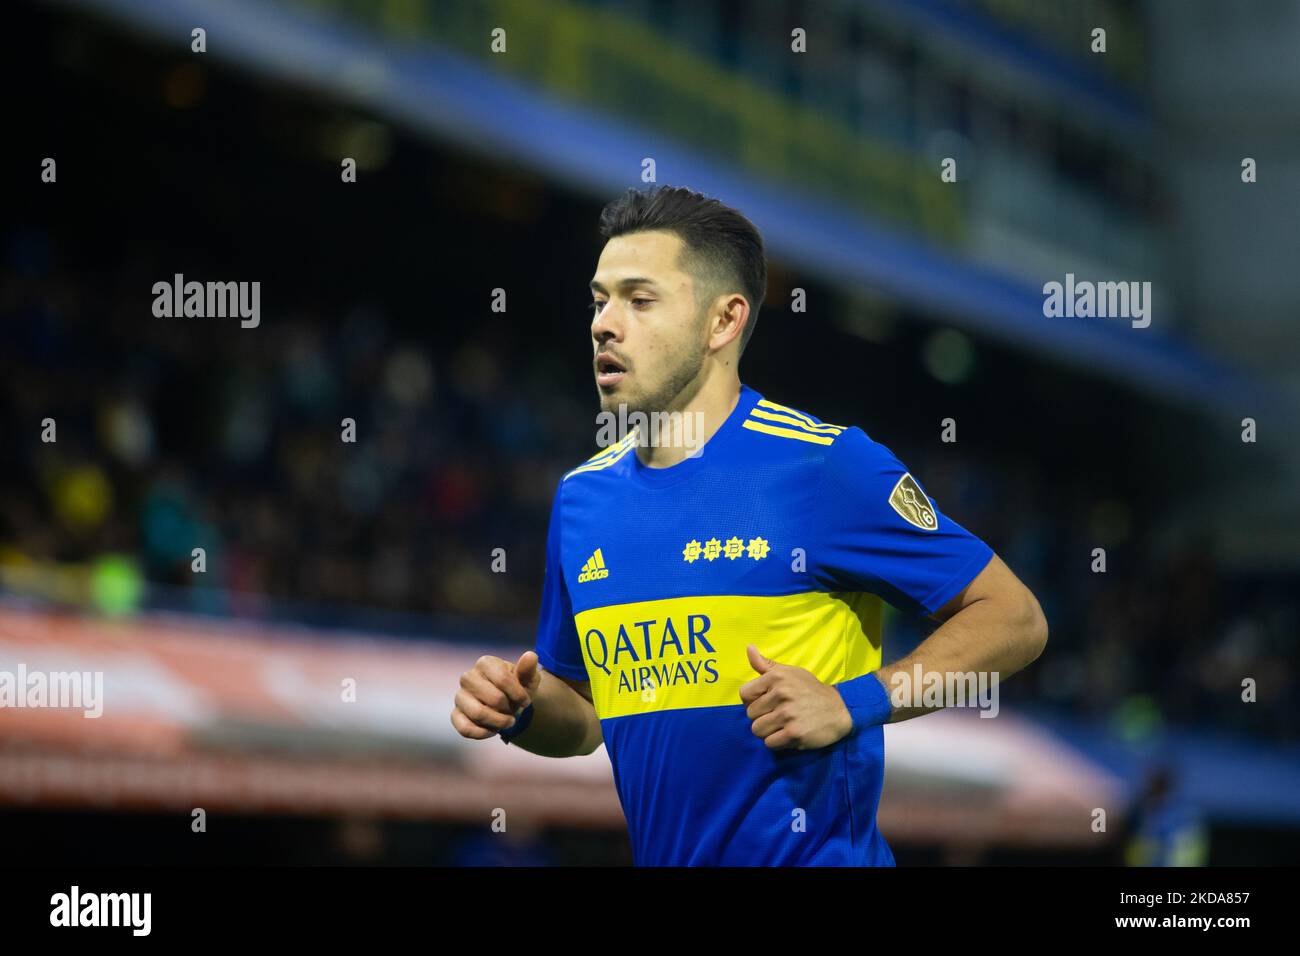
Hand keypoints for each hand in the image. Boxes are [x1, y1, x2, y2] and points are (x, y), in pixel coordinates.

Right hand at [451, 650, 540, 739]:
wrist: (508, 703)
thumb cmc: (518, 688)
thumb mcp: (528, 679)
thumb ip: (528, 669)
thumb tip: (530, 656)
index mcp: (485, 663)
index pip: (503, 679)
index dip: (518, 695)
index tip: (526, 701)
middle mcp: (468, 677)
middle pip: (493, 698)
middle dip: (509, 709)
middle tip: (514, 711)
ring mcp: (460, 696)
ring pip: (478, 714)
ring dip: (498, 723)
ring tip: (507, 722)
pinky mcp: (455, 714)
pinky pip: (465, 728)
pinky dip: (483, 733)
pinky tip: (493, 731)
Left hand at [739, 644, 853, 749]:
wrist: (840, 710)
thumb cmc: (811, 690)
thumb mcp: (790, 672)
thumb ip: (766, 664)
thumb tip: (749, 648)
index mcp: (776, 677)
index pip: (744, 694)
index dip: (752, 701)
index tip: (766, 703)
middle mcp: (781, 694)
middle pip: (750, 714)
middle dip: (762, 717)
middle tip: (778, 715)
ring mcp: (787, 714)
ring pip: (757, 730)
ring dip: (768, 731)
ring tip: (782, 726)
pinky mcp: (794, 733)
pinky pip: (769, 743)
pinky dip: (777, 742)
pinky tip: (788, 735)